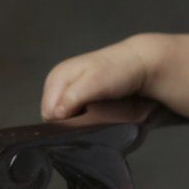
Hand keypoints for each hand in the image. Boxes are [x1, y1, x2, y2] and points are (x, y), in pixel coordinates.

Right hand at [40, 35, 154, 119]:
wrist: (140, 65)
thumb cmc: (118, 71)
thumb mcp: (94, 82)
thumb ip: (73, 97)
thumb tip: (56, 114)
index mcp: (56, 78)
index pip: (48, 113)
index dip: (64, 122)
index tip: (83, 123)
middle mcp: (59, 83)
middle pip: (53, 116)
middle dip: (69, 122)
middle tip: (91, 119)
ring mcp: (69, 90)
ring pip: (63, 116)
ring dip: (77, 121)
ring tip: (95, 116)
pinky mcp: (80, 96)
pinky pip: (74, 114)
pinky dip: (83, 118)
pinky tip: (96, 114)